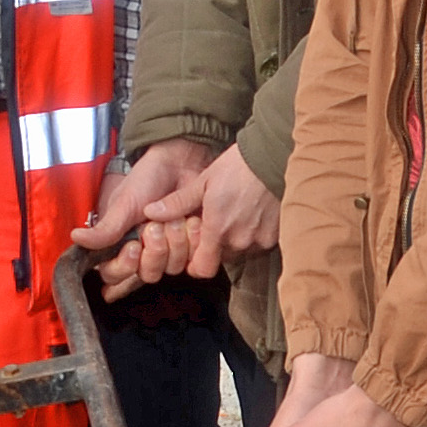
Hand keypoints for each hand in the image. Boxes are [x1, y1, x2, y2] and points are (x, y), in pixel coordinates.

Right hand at [80, 138, 213, 295]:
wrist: (180, 163)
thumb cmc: (147, 180)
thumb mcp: (123, 204)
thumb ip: (105, 228)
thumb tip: (76, 238)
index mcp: (119, 245)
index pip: (114, 275)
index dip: (124, 267)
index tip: (133, 247)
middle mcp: (143, 253)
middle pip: (147, 275)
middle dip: (154, 250)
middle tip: (155, 226)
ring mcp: (169, 251)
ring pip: (172, 268)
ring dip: (175, 241)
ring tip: (174, 218)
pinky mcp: (191, 247)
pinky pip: (194, 259)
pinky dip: (193, 239)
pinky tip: (190, 221)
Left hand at [172, 143, 285, 279]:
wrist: (276, 158)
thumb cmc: (239, 166)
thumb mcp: (203, 181)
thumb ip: (178, 203)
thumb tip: (150, 212)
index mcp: (217, 229)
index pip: (202, 269)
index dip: (196, 263)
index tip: (194, 250)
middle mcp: (239, 240)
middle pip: (221, 259)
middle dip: (215, 246)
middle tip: (216, 223)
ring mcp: (260, 240)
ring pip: (241, 251)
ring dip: (235, 240)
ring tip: (235, 215)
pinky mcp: (275, 236)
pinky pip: (259, 243)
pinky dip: (253, 234)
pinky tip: (251, 214)